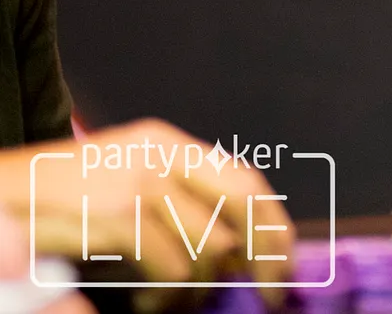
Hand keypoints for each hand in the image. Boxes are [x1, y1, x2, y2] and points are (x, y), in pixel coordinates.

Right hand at [0, 119, 295, 293]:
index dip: (274, 227)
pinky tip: (145, 302)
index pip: (245, 180)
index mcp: (167, 144)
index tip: (285, 269)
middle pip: (245, 201)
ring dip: (199, 288)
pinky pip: (173, 266)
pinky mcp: (118, 213)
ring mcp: (141, 179)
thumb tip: (238, 251)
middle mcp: (161, 153)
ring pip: (211, 244)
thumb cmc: (55, 204)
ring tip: (167, 302)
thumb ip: (177, 207)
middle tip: (268, 296)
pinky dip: (168, 296)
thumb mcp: (123, 188)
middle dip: (267, 253)